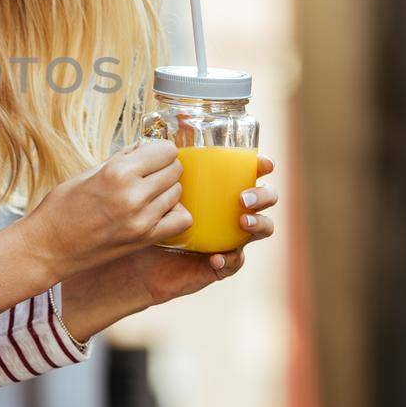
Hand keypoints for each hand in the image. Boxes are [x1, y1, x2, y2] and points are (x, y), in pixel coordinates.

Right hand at [26, 137, 191, 283]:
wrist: (49, 246)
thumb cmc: (61, 208)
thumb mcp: (89, 172)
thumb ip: (122, 159)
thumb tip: (145, 147)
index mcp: (117, 173)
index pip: (165, 151)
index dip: (159, 150)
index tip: (151, 154)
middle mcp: (133, 196)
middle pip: (175, 170)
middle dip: (164, 167)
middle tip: (148, 172)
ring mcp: (142, 220)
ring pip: (178, 193)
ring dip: (167, 189)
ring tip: (148, 192)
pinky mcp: (144, 239)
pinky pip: (181, 220)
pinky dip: (174, 212)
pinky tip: (158, 210)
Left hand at [121, 153, 278, 305]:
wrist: (139, 260)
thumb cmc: (149, 219)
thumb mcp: (154, 192)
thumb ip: (158, 171)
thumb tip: (152, 142)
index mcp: (220, 191)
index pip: (249, 173)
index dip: (262, 166)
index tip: (264, 163)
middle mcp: (231, 212)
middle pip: (266, 198)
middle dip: (263, 195)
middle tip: (242, 198)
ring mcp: (231, 238)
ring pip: (262, 228)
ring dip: (258, 223)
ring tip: (242, 221)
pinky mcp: (222, 263)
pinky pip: (235, 262)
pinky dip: (229, 259)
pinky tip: (216, 258)